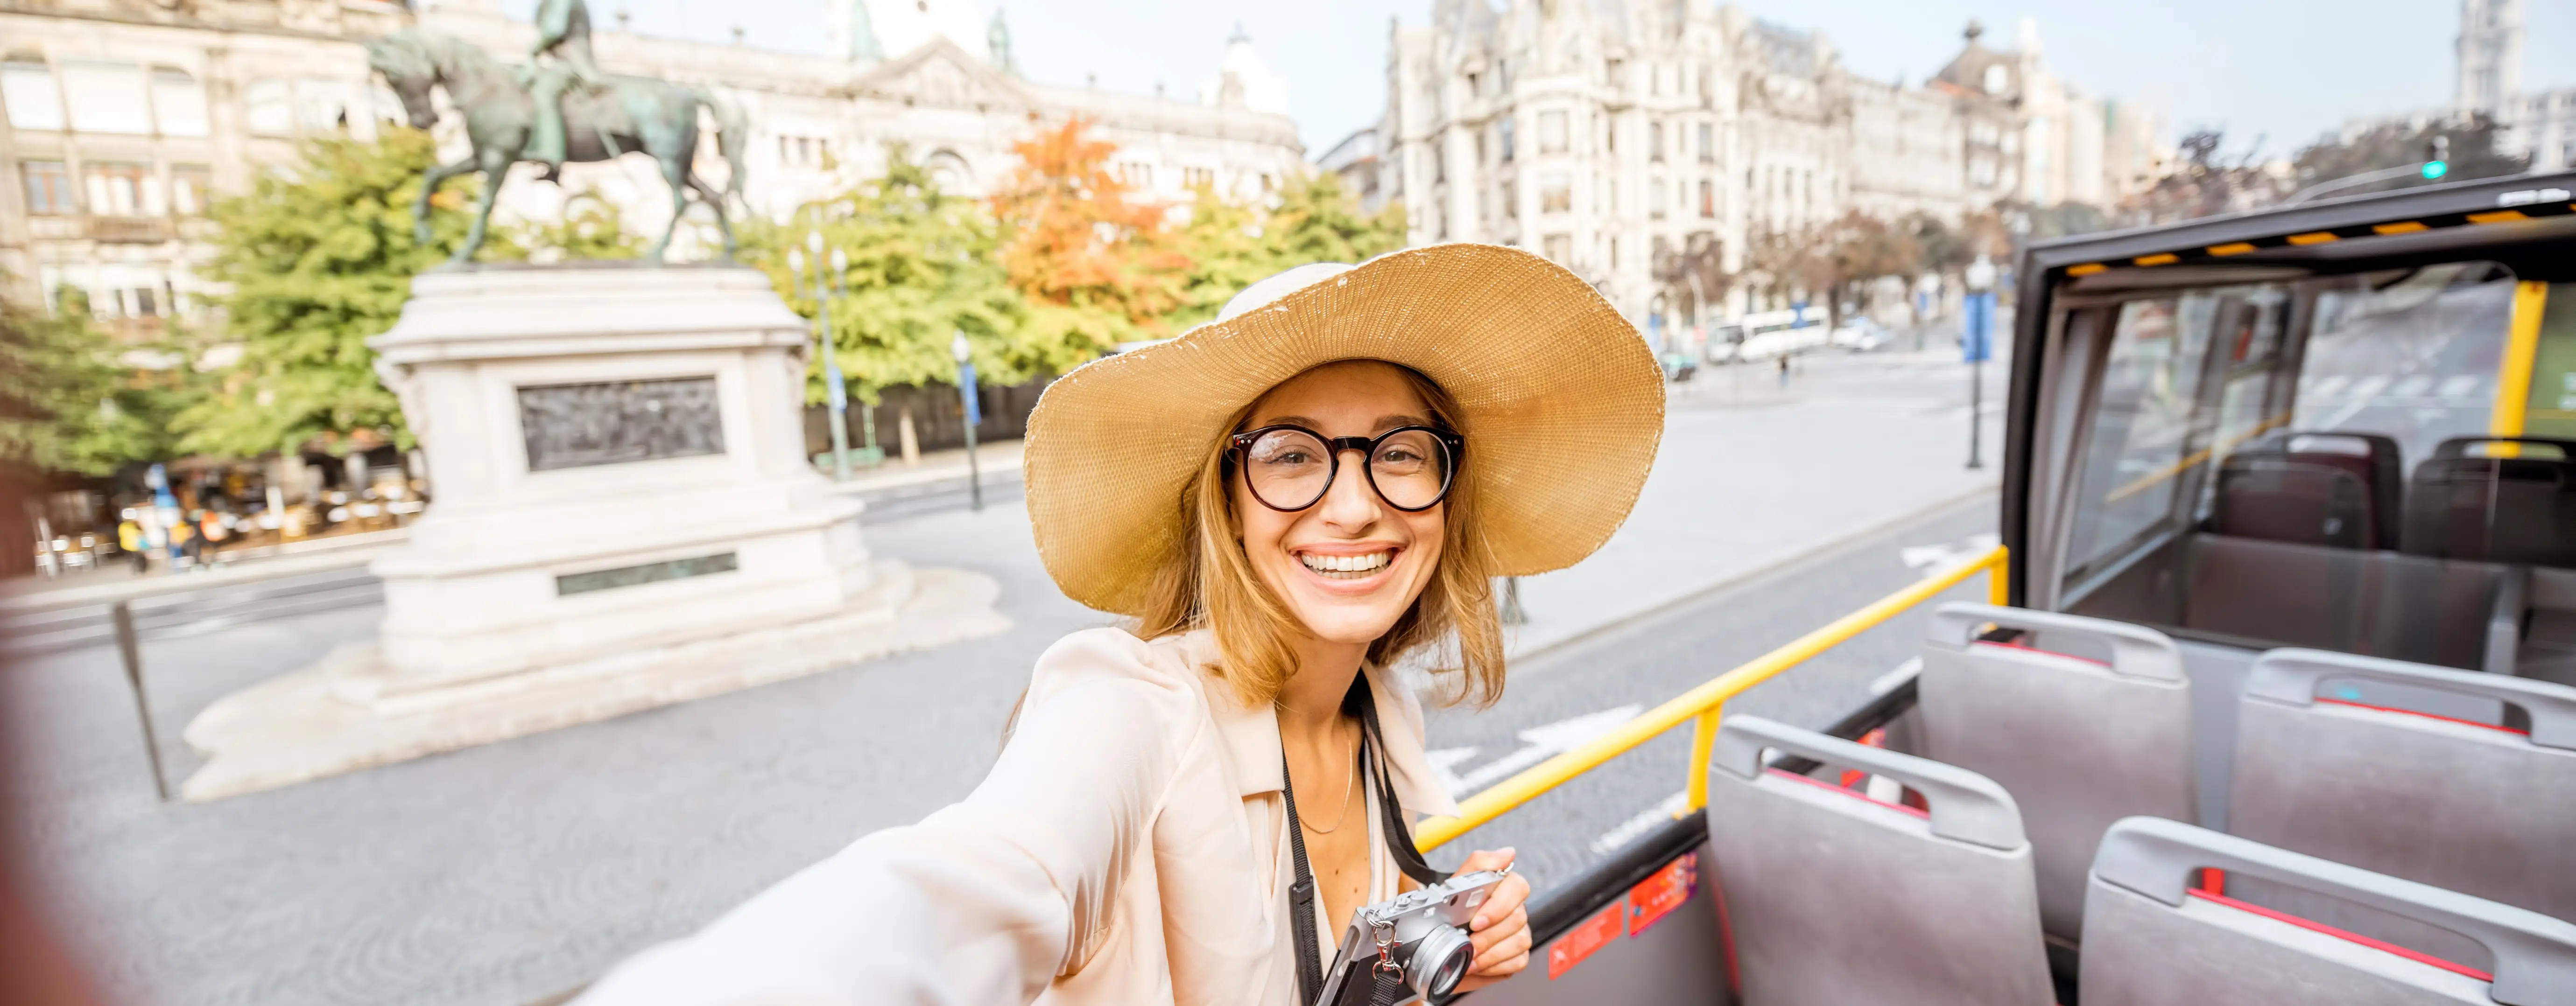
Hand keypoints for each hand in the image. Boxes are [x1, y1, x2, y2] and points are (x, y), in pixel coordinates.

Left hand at [1452, 848, 1530, 991]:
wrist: (1437, 946)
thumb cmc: (1448, 914)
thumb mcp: (1454, 885)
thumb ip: (1479, 864)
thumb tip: (1508, 853)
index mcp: (1501, 888)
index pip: (1518, 886)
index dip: (1499, 905)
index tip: (1477, 920)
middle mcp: (1514, 909)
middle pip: (1518, 918)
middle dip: (1489, 935)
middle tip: (1468, 943)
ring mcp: (1519, 932)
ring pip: (1520, 941)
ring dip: (1490, 953)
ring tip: (1469, 957)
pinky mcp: (1518, 955)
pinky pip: (1518, 961)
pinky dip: (1495, 966)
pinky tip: (1479, 965)